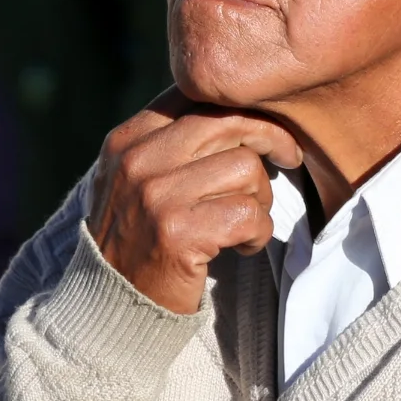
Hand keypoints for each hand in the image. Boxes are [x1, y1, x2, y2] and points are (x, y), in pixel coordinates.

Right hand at [86, 88, 302, 314]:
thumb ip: (171, 140)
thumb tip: (237, 105)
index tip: (264, 128)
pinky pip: (249, 215)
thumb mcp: (135, 176)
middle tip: (288, 156)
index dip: (241, 107)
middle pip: (227, 122)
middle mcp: (137, 161)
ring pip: (246, 169)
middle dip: (270, 137)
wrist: (112, 305)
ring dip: (261, 198)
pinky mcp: (177, 234)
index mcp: (128, 140)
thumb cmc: (139, 235)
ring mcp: (155, 197)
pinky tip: (242, 246)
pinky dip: (258, 233)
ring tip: (246, 220)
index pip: (195, 95)